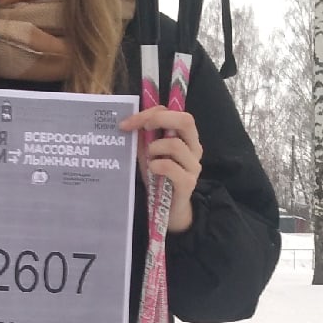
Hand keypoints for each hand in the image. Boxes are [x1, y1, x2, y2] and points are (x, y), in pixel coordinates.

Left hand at [122, 107, 202, 234]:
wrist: (169, 210)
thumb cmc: (158, 177)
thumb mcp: (149, 153)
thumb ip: (144, 137)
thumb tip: (129, 120)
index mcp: (186, 137)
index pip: (173, 112)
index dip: (149, 113)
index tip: (127, 122)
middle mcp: (195, 148)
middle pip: (186, 120)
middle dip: (159, 120)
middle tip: (142, 129)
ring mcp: (194, 166)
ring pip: (175, 145)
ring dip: (155, 148)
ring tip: (149, 160)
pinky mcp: (188, 183)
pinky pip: (171, 167)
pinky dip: (157, 165)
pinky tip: (151, 170)